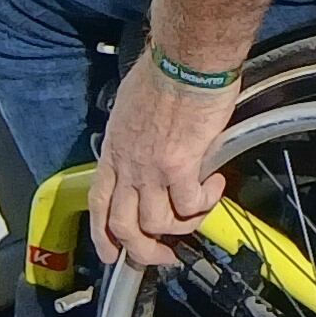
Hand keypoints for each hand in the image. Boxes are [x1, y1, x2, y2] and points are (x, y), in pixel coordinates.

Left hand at [92, 53, 234, 269]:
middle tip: (164, 256)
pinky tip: (216, 186)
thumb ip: (135, 133)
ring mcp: (152, 169)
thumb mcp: (131, 106)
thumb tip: (150, 142)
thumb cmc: (165, 72)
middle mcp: (128, 166)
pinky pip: (191, 204)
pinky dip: (205, 203)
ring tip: (200, 214)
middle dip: (142, 250)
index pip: (99, 203)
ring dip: (182, 227)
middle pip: (125, 226)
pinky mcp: (182, 167)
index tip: (113, 252)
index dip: (103, 234)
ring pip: (158, 222)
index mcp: (114, 151)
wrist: (187, 60)